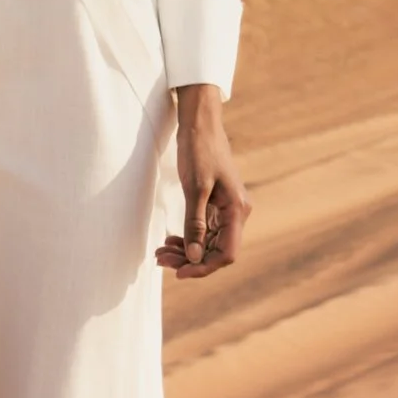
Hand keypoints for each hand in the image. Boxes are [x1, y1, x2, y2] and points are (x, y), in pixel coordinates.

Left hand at [157, 82, 249, 275]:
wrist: (200, 124)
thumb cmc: (199, 151)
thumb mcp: (195, 188)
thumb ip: (194, 223)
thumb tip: (193, 257)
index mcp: (237, 211)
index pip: (226, 254)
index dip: (203, 267)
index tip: (178, 272)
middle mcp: (236, 213)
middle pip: (215, 250)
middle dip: (189, 260)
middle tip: (160, 260)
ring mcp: (227, 209)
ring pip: (208, 242)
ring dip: (186, 251)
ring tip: (161, 253)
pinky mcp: (216, 204)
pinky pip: (204, 230)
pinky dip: (188, 238)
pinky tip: (171, 241)